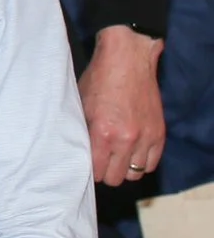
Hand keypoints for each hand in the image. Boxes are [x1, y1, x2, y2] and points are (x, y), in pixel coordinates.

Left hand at [82, 25, 165, 186]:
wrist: (127, 59)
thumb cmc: (99, 79)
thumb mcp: (81, 105)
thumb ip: (82, 131)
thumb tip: (78, 152)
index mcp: (103, 132)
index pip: (98, 171)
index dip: (91, 170)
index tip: (88, 164)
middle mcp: (126, 139)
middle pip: (116, 177)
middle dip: (107, 172)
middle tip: (101, 162)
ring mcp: (145, 137)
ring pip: (135, 174)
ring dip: (125, 168)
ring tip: (116, 157)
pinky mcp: (159, 133)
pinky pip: (151, 163)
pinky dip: (141, 162)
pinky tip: (131, 153)